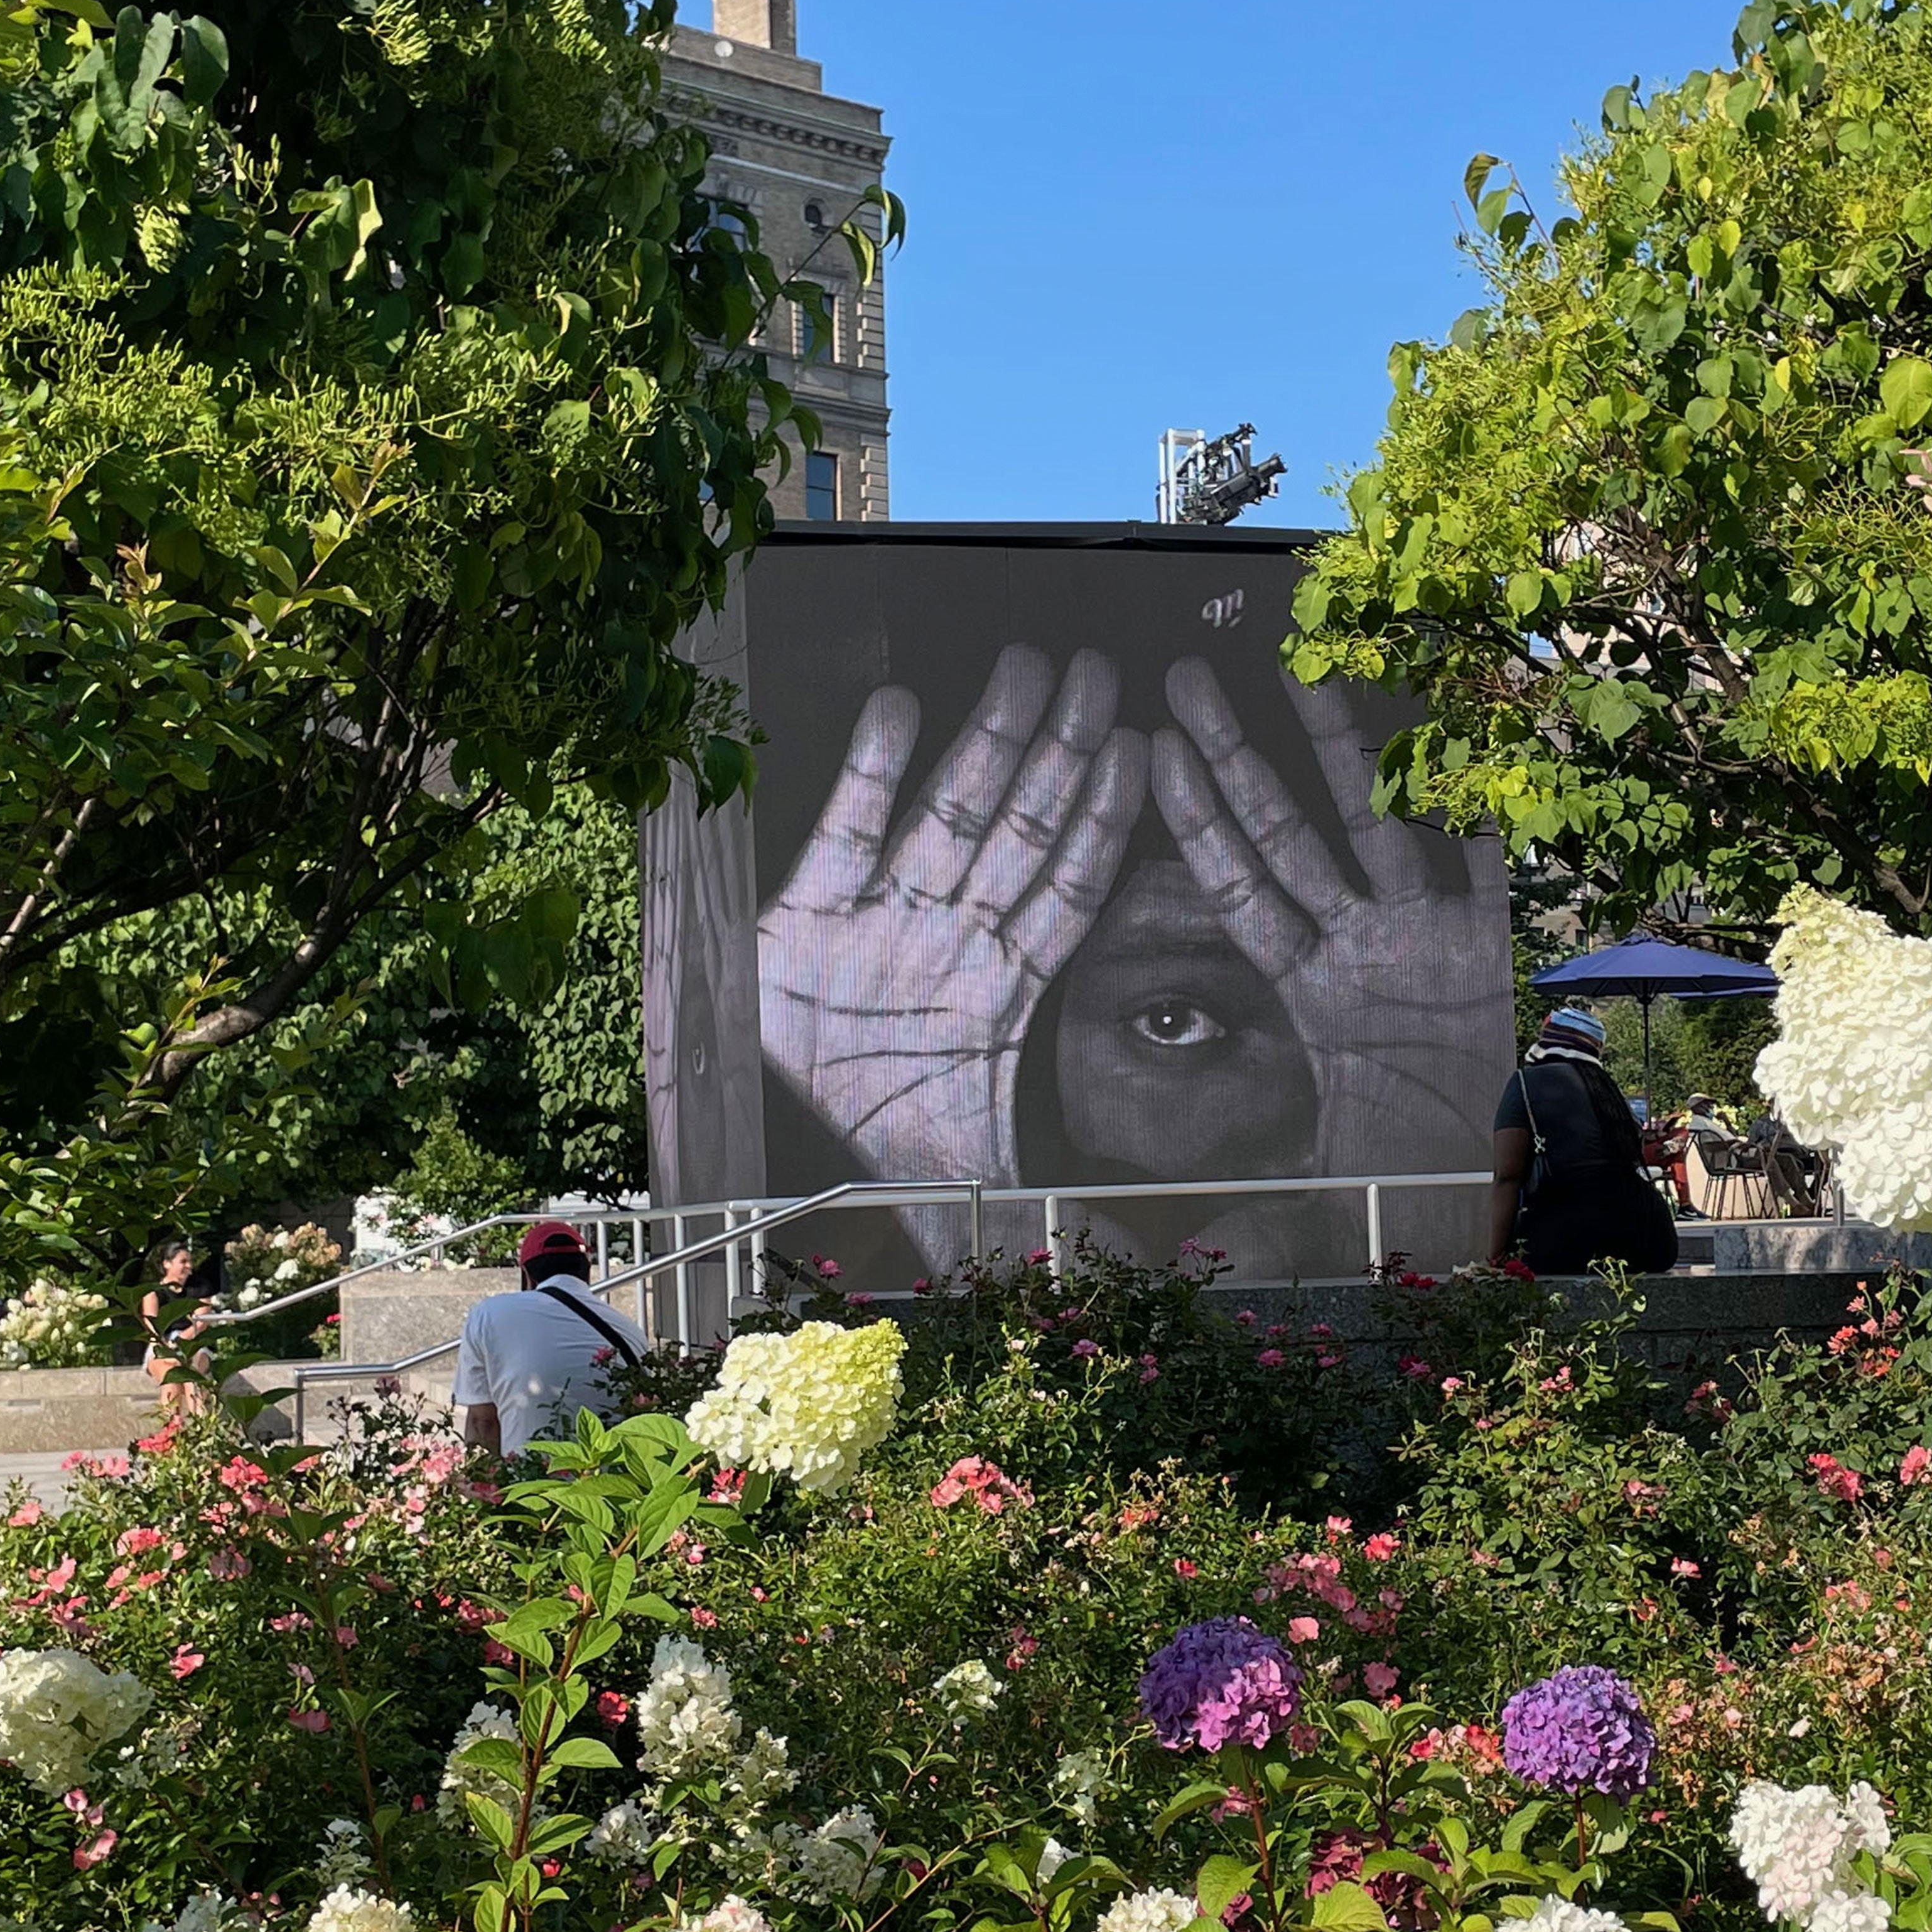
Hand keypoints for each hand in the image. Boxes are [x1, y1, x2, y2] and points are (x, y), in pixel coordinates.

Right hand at [759, 645, 1146, 1270]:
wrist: (785, 1146)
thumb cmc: (899, 1144)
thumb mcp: (987, 1176)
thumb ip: (1047, 1203)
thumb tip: (1119, 1264)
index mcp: (1003, 986)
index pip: (1070, 890)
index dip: (1108, 824)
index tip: (1146, 752)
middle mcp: (952, 935)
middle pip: (1022, 829)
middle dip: (1063, 751)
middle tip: (1100, 672)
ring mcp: (883, 917)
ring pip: (952, 814)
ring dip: (989, 741)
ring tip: (1029, 668)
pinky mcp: (803, 915)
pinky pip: (846, 833)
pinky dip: (874, 775)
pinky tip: (903, 707)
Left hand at [1151, 660, 1509, 1253]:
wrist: (1498, 1202)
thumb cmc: (1398, 1196)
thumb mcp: (1299, 1207)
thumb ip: (1232, 1215)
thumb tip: (1124, 1259)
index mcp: (1310, 994)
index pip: (1236, 889)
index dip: (1192, 821)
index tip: (1149, 751)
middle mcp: (1362, 950)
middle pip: (1285, 834)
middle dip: (1236, 754)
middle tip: (1181, 676)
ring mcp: (1429, 939)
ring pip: (1372, 822)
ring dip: (1335, 743)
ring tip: (1294, 659)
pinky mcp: (1497, 944)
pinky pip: (1480, 851)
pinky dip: (1469, 787)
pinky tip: (1449, 717)